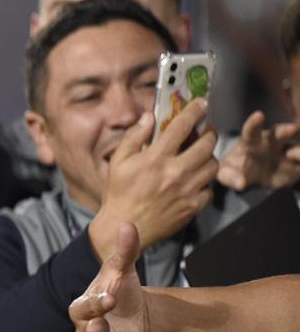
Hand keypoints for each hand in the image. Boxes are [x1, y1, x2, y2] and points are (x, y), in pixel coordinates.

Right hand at [70, 222, 146, 331]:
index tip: (112, 298)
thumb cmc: (121, 288)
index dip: (97, 303)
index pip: (86, 306)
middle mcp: (89, 329)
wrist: (134, 310)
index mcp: (86, 306)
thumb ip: (125, 251)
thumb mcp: (123, 269)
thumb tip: (128, 223)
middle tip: (101, 330)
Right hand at [87, 98, 216, 259]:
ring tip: (199, 157)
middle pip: (207, 143)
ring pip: (213, 164)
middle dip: (209, 133)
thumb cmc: (119, 194)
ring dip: (208, 157)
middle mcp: (175, 172)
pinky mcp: (192, 206)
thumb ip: (134, 137)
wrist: (124, 227)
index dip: (195, 111)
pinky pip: (210, 188)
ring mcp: (187, 190)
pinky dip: (204, 182)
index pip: (182, 126)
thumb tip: (149, 117)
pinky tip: (194, 181)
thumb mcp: (118, 162)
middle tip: (203, 133)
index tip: (202, 104)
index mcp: (155, 159)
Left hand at [216, 111, 299, 189]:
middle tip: (293, 128)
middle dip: (286, 130)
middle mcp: (272, 144)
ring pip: (297, 148)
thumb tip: (240, 184)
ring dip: (299, 151)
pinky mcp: (296, 166)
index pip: (251, 131)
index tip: (259, 115)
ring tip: (293, 155)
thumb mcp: (227, 174)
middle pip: (280, 133)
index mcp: (252, 142)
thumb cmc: (236, 170)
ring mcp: (286, 153)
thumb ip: (229, 176)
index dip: (254, 123)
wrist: (250, 179)